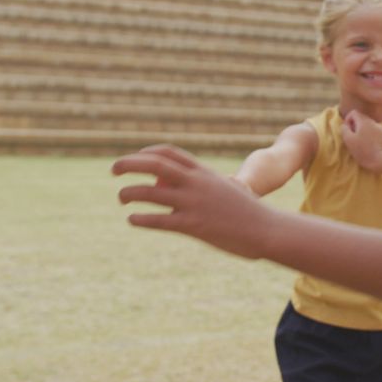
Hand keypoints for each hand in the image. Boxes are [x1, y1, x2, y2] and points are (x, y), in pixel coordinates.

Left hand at [112, 144, 274, 258]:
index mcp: (205, 172)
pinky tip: (132, 219)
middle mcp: (197, 183)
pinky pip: (159, 220)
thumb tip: (188, 191)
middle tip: (113, 169)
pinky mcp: (193, 225)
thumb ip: (205, 187)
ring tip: (121, 197)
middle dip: (129, 163)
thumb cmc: (248, 212)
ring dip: (130, 192)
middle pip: (154, 165)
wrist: (267, 229)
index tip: (135, 158)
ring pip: (150, 192)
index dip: (147, 152)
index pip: (170, 153)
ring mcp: (194, 203)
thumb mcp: (226, 191)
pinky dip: (142, 218)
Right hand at [342, 110, 381, 169]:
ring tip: (362, 143)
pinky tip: (371, 145)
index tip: (348, 130)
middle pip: (362, 118)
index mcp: (364, 121)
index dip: (348, 120)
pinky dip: (371, 135)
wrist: (380, 160)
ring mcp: (381, 128)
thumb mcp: (348, 140)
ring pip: (369, 125)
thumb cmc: (362, 150)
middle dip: (356, 126)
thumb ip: (344, 129)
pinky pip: (376, 131)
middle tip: (354, 138)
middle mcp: (373, 122)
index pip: (354, 112)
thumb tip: (345, 125)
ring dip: (363, 131)